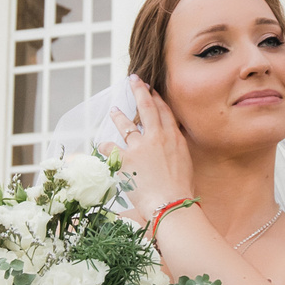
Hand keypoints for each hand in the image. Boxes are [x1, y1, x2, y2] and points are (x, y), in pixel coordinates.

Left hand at [117, 77, 194, 224]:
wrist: (172, 204)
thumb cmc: (182, 191)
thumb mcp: (186, 164)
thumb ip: (176, 151)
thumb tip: (171, 148)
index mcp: (174, 138)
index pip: (164, 112)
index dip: (156, 98)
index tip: (151, 89)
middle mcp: (157, 137)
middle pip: (146, 107)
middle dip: (139, 90)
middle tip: (133, 79)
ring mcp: (140, 147)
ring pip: (126, 125)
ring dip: (118, 116)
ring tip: (113, 110)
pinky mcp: (125, 159)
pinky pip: (108, 148)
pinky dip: (103, 146)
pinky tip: (99, 145)